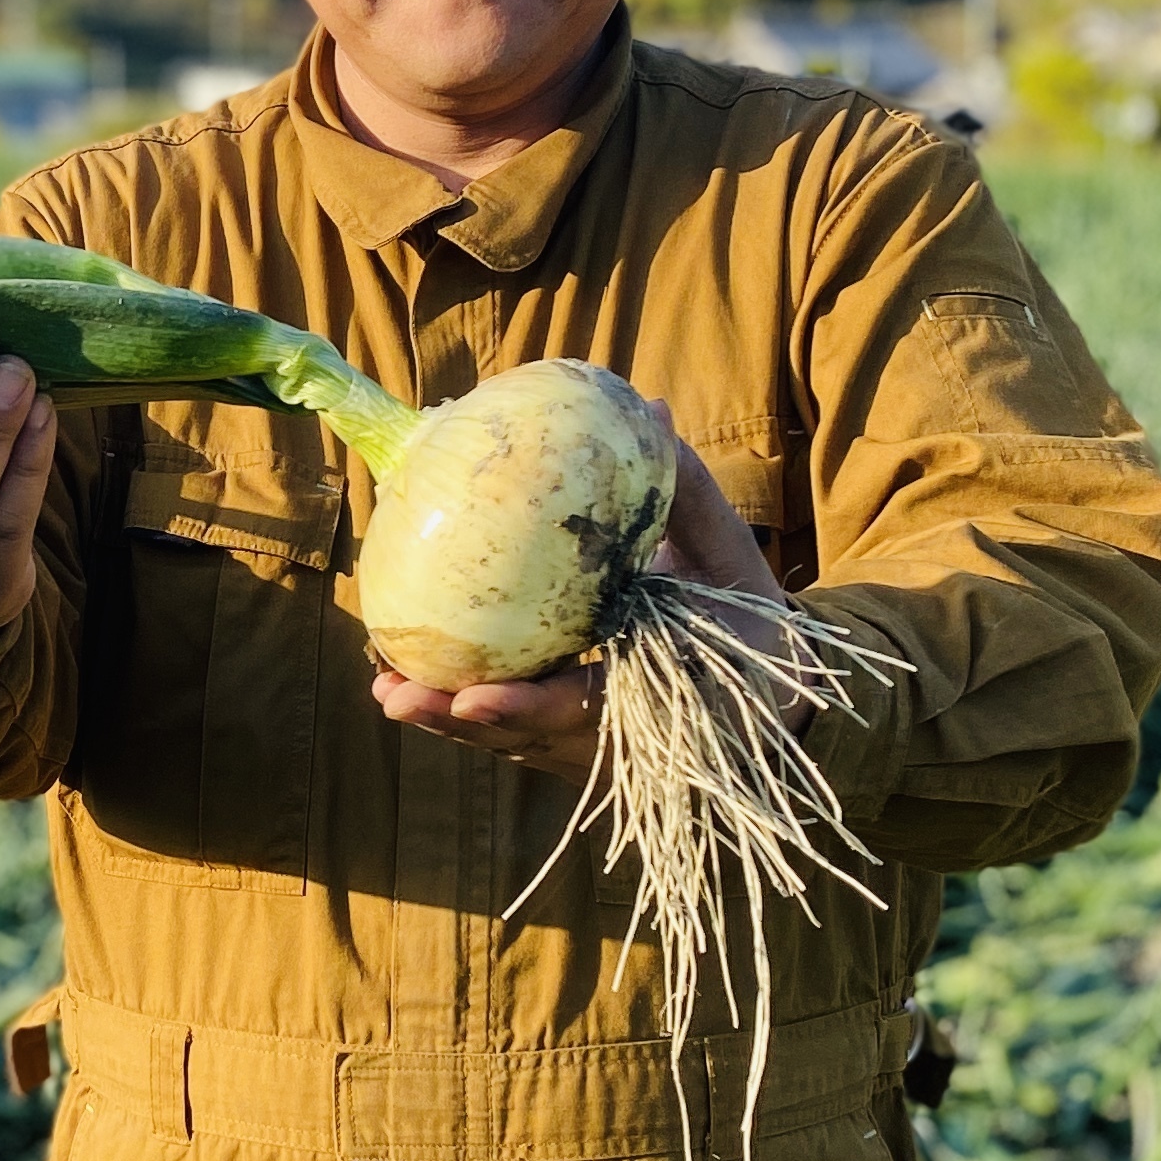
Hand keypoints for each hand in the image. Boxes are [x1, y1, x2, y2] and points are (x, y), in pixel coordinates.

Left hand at [369, 420, 787, 776]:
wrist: (772, 700)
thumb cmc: (749, 624)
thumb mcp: (733, 561)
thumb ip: (688, 495)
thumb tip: (651, 410)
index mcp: (668, 702)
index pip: (588, 712)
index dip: (528, 708)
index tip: (472, 696)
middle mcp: (621, 738)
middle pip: (528, 739)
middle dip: (462, 722)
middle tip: (398, 695)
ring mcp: (590, 750)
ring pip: (509, 743)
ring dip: (447, 722)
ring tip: (388, 692)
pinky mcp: (570, 747)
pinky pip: (509, 734)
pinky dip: (461, 714)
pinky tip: (407, 681)